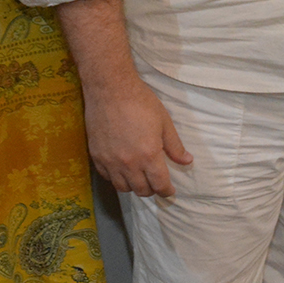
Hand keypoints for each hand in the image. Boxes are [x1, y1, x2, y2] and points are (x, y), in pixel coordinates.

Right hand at [83, 76, 192, 197]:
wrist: (110, 90)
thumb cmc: (141, 103)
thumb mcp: (164, 122)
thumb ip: (175, 146)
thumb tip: (187, 161)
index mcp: (148, 155)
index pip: (159, 184)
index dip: (167, 191)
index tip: (170, 192)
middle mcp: (128, 163)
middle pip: (141, 190)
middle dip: (152, 190)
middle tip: (156, 184)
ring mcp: (110, 162)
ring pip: (122, 187)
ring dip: (133, 187)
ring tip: (140, 179)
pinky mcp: (96, 156)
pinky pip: (107, 177)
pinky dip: (117, 178)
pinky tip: (123, 171)